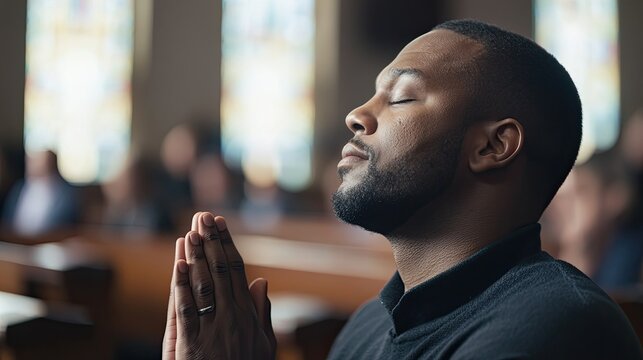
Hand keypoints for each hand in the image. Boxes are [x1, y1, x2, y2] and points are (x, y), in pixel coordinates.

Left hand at [162, 212, 276, 359]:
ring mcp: (212, 329)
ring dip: (196, 256)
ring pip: (203, 285)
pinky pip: (187, 310)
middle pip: (219, 272)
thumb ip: (260, 312)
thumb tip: (261, 281)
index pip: (236, 271)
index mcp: (247, 314)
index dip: (226, 245)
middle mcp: (231, 317)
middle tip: (202, 216)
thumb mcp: (263, 344)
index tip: (220, 224)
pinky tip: (179, 265)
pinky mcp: (192, 344)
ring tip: (190, 231)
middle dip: (210, 242)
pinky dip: (182, 285)